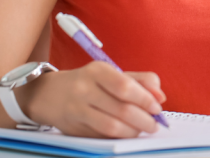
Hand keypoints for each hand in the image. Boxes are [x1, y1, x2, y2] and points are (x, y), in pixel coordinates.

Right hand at [15, 61, 166, 137]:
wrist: (49, 94)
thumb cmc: (88, 82)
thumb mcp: (111, 74)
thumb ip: (140, 80)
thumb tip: (160, 95)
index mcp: (97, 71)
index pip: (124, 86)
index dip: (145, 99)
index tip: (157, 107)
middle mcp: (84, 89)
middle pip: (120, 109)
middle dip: (143, 119)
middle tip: (154, 124)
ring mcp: (77, 111)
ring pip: (111, 126)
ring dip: (133, 131)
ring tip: (142, 130)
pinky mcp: (73, 129)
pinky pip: (102, 136)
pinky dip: (119, 137)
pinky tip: (126, 133)